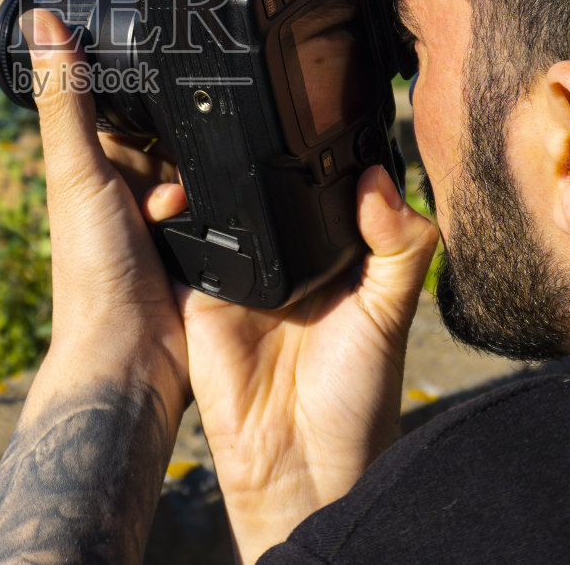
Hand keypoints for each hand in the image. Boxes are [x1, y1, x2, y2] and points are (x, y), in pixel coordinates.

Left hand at [23, 9, 189, 402]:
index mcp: (90, 160)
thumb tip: (43, 22)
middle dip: (183, 133)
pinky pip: (225, 203)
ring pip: (202, 163)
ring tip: (176, 206)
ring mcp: (163, 214)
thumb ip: (68, 98)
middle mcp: (126, 183)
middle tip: (167, 171)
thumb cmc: (90, 270)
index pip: (121, 97)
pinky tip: (211, 220)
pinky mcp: (200, 240)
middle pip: (171, 128)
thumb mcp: (78, 171)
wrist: (133, 356)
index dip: (142, 82)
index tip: (167, 68)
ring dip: (202, 175)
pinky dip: (224, 206)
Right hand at [103, 135, 436, 562]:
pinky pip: (178, 245)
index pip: (321, 185)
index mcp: (335, 252)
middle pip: (262, 186)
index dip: (317, 147)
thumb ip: (399, 247)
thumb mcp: (391, 313)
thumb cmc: (359, 399)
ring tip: (208, 143)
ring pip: (216, 204)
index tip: (310, 103)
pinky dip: (171, 217)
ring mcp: (238, 274)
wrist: (302, 465)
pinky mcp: (197, 297)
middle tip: (247, 113)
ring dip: (205, 175)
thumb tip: (379, 180)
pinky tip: (177, 195)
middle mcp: (285, 256)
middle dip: (250, 150)